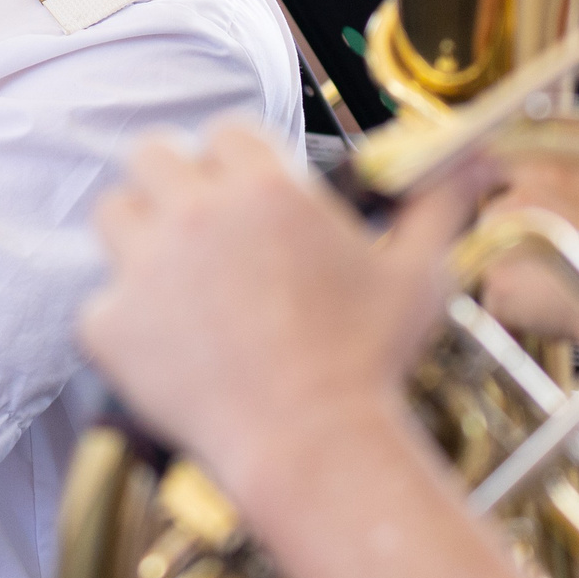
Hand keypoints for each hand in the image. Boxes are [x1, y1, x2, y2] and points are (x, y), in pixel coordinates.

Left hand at [75, 123, 477, 496]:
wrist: (313, 446)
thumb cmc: (369, 362)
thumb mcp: (419, 275)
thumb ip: (438, 204)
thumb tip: (480, 159)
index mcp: (263, 188)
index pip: (226, 131)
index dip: (237, 158)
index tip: (248, 192)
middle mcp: (194, 212)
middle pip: (152, 153)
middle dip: (173, 179)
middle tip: (199, 223)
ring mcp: (144, 265)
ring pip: (113, 212)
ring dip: (138, 235)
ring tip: (176, 279)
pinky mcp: (108, 322)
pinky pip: (98, 302)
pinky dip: (125, 322)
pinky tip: (167, 349)